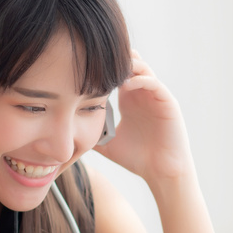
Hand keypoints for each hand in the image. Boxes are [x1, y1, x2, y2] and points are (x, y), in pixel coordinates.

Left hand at [95, 51, 194, 182]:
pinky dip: (140, 80)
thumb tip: (65, 133)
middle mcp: (142, 94)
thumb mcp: (107, 143)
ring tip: (110, 70)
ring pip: (142, 68)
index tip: (83, 68)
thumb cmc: (137, 159)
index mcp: (129, 100)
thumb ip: (91, 133)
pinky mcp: (167, 102)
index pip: (116, 73)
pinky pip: (154, 83)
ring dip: (128, 66)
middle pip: (129, 64)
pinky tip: (126, 85)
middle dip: (114, 60)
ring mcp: (155, 96)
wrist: (161, 172)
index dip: (101, 67)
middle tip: (95, 61)